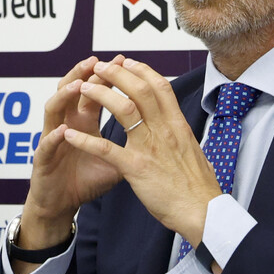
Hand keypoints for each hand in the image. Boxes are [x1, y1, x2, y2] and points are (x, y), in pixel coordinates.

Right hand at [19, 56, 123, 256]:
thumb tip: (161, 133)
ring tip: (77, 85)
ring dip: (64, 96)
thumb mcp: (116, 160)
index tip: (122, 60)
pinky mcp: (42, 159)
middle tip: (96, 61)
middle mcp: (66, 123)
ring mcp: (52, 138)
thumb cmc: (87, 179)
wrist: (63, 204)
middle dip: (83, 73)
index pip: (95, 91)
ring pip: (53, 109)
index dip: (108, 76)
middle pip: (71, 90)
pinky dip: (54, 136)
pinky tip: (62, 129)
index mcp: (84, 120)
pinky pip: (46, 144)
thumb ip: (133, 143)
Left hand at [64, 58, 222, 245]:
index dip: (142, 71)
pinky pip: (107, 149)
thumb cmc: (199, 185)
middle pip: (140, 90)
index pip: (160, 87)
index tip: (127, 62)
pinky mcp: (136, 168)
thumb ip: (180, 134)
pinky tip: (70, 134)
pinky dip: (85, 141)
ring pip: (124, 110)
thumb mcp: (193, 150)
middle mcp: (164, 131)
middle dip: (118, 74)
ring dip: (101, 95)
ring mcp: (150, 148)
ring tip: (84, 88)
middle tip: (101, 67)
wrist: (203, 210)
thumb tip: (176, 124)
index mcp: (178, 125)